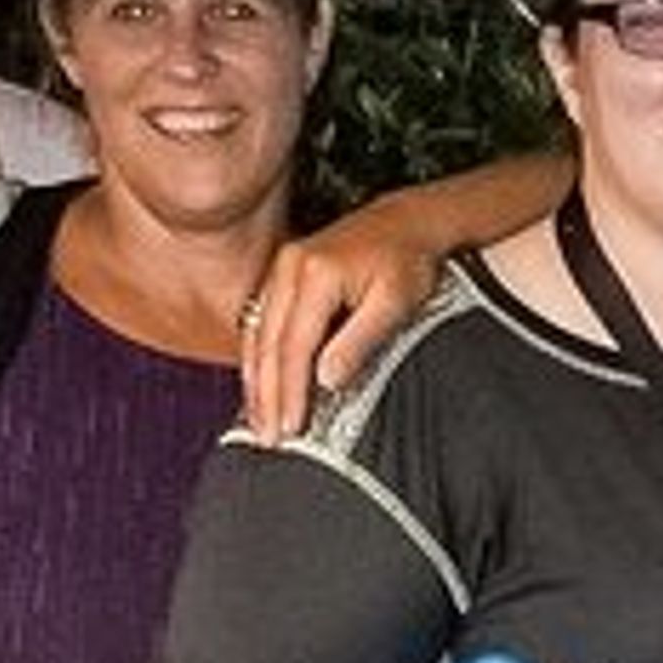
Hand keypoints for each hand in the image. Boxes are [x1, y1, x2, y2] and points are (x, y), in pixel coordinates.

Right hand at [237, 202, 438, 435]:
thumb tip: (326, 379)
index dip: (291, 391)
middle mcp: (288, 268)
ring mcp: (280, 269)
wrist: (405, 223)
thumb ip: (359, 340)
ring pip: (257, 335)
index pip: (295, 344)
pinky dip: (257, 359)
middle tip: (267, 439)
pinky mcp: (281, 276)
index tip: (292, 427)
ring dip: (256, 382)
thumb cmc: (407, 263)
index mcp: (315, 273)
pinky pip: (259, 323)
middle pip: (268, 343)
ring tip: (258, 423)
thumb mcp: (394, 303)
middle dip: (266, 395)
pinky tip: (258, 387)